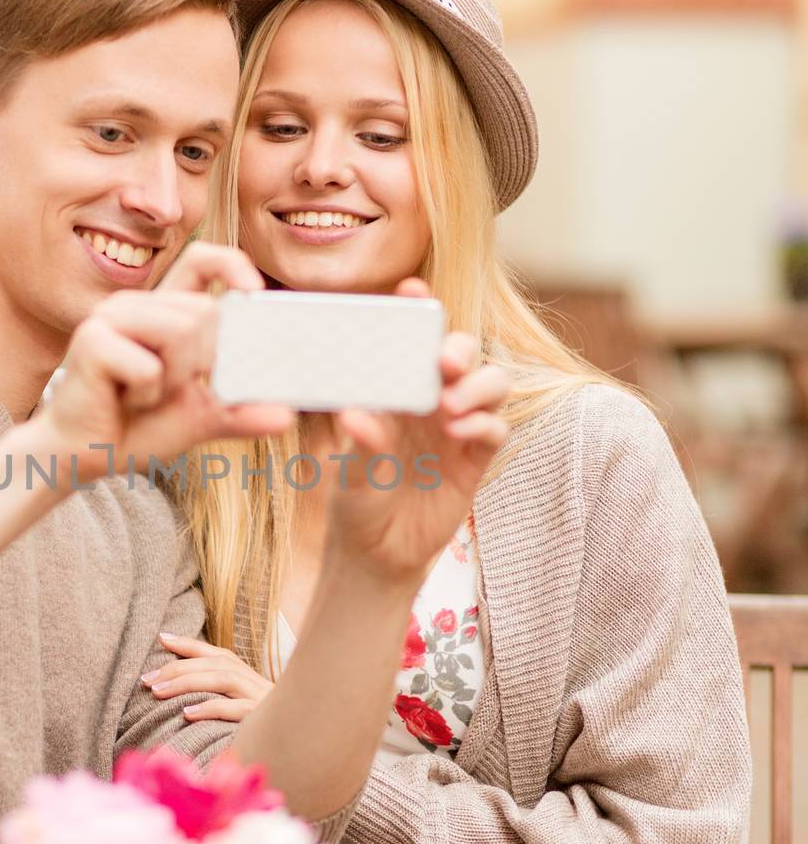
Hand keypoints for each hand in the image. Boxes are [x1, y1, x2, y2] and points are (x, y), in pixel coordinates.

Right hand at [31, 243, 292, 485]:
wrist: (84, 456)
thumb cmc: (137, 427)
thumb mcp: (200, 417)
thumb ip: (240, 410)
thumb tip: (287, 415)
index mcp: (162, 310)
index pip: (201, 259)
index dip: (232, 264)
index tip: (253, 292)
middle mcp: (135, 304)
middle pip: (204, 311)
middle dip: (204, 362)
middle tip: (174, 389)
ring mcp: (109, 318)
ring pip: (181, 331)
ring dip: (176, 379)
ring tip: (147, 395)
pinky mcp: (90, 341)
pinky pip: (149, 366)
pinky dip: (147, 396)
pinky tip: (124, 401)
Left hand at [141, 633, 273, 722]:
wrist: (309, 740)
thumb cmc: (269, 727)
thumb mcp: (243, 706)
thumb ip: (220, 695)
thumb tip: (183, 695)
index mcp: (247, 675)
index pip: (215, 653)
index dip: (189, 644)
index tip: (162, 637)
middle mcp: (253, 680)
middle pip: (213, 663)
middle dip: (176, 667)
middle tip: (146, 679)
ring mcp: (260, 698)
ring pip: (221, 679)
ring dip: (186, 683)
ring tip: (157, 691)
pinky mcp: (264, 718)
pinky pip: (235, 710)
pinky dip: (210, 708)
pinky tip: (187, 713)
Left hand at [325, 278, 510, 583]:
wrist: (377, 554)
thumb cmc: (356, 502)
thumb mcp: (349, 475)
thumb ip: (359, 447)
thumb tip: (357, 416)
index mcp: (396, 389)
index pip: (410, 340)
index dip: (416, 309)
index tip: (411, 289)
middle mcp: (431, 400)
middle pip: (462, 353)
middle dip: (460, 348)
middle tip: (445, 362)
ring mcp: (458, 426)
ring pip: (491, 383)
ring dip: (478, 385)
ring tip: (450, 407)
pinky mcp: (476, 458)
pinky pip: (496, 428)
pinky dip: (484, 423)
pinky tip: (461, 432)